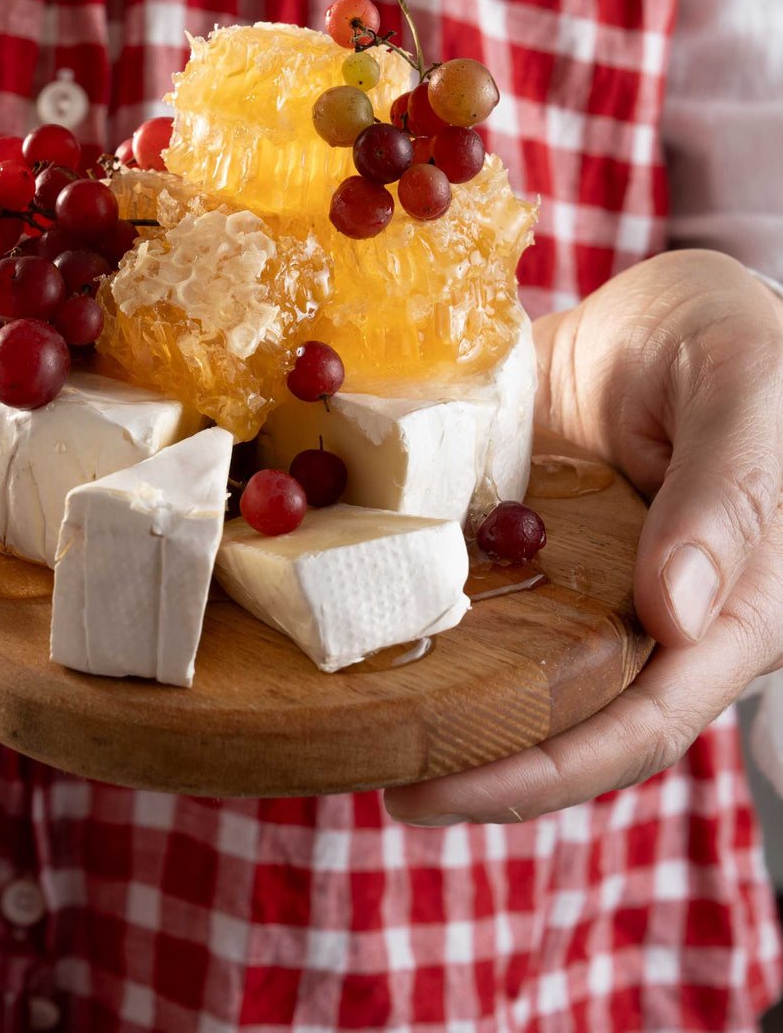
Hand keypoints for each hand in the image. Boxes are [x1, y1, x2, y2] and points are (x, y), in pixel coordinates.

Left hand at [385, 249, 782, 824]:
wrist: (682, 299)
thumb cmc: (747, 340)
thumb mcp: (747, 392)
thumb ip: (726, 495)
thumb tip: (677, 616)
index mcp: (730, 611)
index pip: (644, 723)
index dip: (548, 771)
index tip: (442, 789)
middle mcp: (649, 615)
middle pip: (568, 718)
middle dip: (474, 760)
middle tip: (374, 775)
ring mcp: (584, 578)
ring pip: (513, 661)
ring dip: (439, 693)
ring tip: (346, 718)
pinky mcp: (533, 535)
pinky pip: (477, 580)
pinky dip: (422, 600)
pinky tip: (351, 600)